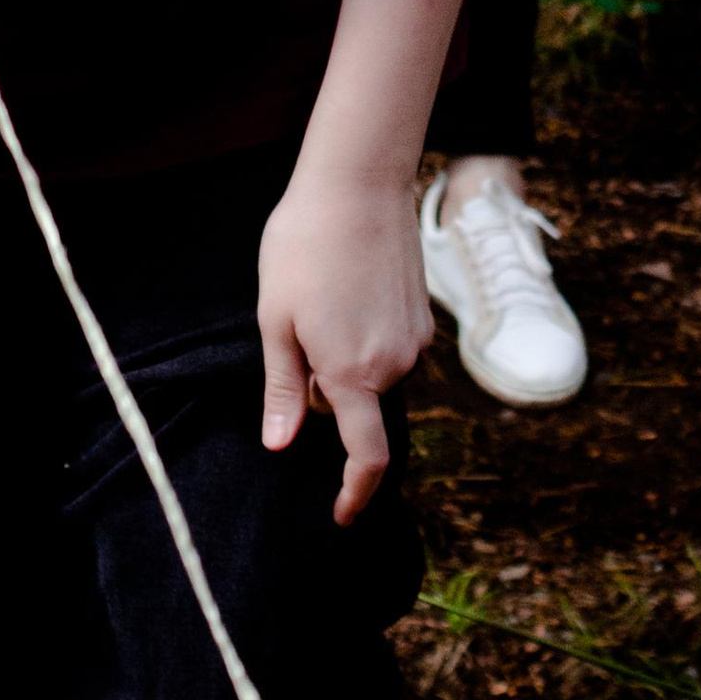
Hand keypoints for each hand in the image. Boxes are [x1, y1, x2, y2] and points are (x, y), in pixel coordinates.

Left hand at [256, 162, 430, 525]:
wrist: (357, 184)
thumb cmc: (304, 247)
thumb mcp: (275, 319)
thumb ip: (282, 388)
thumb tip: (280, 443)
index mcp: (352, 372)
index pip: (366, 456)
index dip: (355, 493)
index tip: (341, 515)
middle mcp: (394, 364)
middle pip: (355, 407)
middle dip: (326, 391)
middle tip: (296, 333)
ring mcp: (415, 340)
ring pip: (372, 376)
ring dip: (345, 361)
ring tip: (321, 300)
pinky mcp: (425, 317)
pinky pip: (390, 349)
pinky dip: (366, 339)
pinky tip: (347, 291)